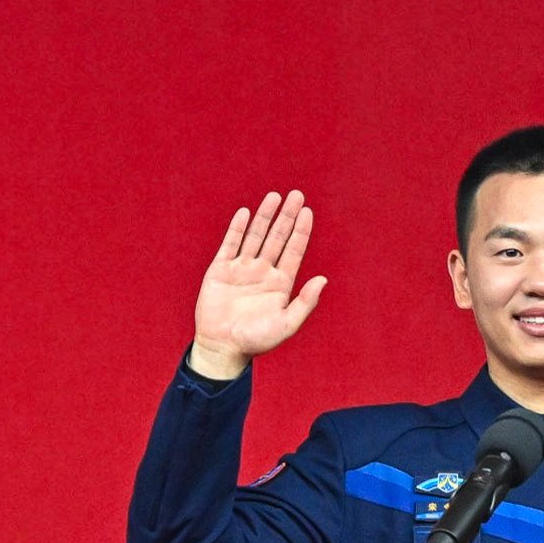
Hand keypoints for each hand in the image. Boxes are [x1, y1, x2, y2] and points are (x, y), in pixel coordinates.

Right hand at [191, 191, 326, 380]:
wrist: (222, 347)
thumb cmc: (256, 340)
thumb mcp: (286, 324)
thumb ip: (305, 303)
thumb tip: (323, 279)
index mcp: (280, 283)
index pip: (293, 250)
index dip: (300, 230)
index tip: (306, 211)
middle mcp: (263, 272)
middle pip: (277, 237)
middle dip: (286, 216)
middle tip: (296, 194)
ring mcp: (241, 269)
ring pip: (255, 236)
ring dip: (265, 217)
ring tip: (274, 197)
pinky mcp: (220, 270)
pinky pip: (230, 245)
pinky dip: (237, 229)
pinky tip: (245, 213)